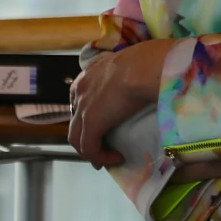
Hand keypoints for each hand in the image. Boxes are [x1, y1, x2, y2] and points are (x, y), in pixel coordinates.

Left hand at [66, 41, 167, 167]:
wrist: (142, 67)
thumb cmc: (145, 62)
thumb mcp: (129, 65)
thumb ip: (125, 75)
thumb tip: (140, 82)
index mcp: (88, 76)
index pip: (79, 102)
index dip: (88, 119)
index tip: (103, 128)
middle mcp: (80, 91)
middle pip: (75, 122)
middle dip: (86, 139)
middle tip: (102, 150)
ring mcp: (83, 107)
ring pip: (77, 138)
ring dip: (92, 152)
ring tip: (109, 158)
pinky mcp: (90, 123)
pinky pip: (89, 148)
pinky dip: (100, 157)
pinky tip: (117, 158)